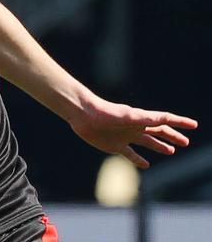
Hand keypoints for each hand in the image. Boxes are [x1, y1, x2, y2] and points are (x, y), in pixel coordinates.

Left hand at [69, 96, 197, 168]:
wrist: (83, 115)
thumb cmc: (105, 113)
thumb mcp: (128, 116)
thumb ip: (146, 118)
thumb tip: (164, 118)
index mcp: (141, 119)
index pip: (165, 121)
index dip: (180, 123)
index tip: (194, 125)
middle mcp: (135, 128)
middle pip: (158, 133)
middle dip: (172, 137)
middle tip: (185, 142)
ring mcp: (126, 137)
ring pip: (147, 143)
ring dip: (159, 147)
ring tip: (171, 151)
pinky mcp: (114, 146)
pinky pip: (130, 154)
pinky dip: (138, 160)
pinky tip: (145, 165)